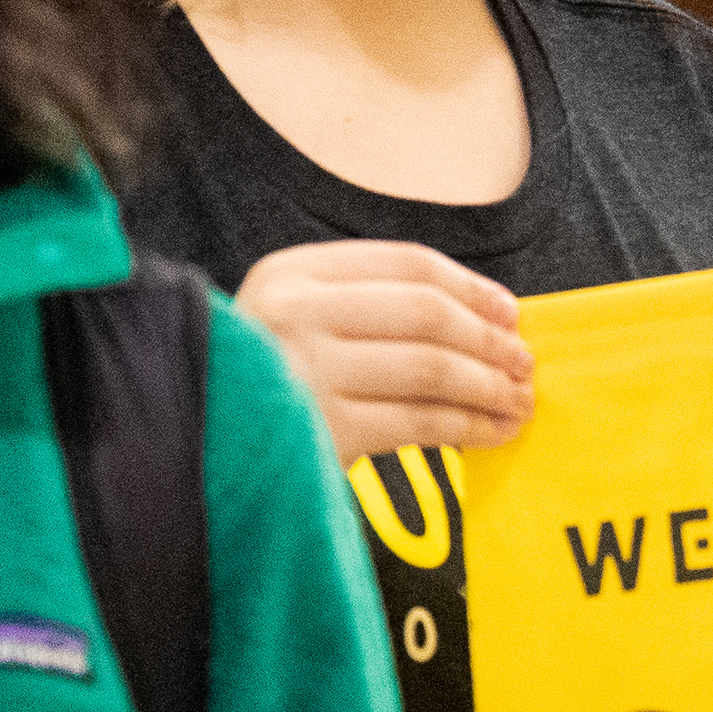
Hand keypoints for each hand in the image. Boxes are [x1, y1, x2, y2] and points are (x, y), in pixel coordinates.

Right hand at [238, 242, 532, 459]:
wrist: (188, 447)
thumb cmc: (256, 385)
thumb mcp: (292, 320)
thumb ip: (365, 306)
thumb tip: (483, 318)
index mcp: (292, 272)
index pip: (407, 264)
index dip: (471, 287)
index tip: (511, 312)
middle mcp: (296, 312)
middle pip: (427, 314)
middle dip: (489, 340)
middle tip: (524, 364)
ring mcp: (306, 371)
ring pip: (431, 368)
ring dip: (488, 386)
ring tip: (519, 402)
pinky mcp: (322, 430)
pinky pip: (418, 422)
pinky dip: (467, 427)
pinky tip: (492, 433)